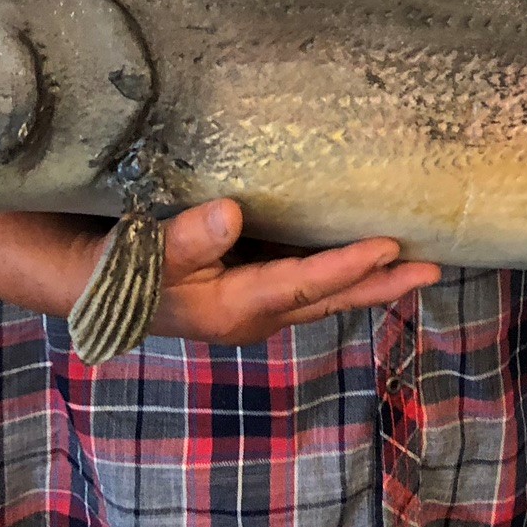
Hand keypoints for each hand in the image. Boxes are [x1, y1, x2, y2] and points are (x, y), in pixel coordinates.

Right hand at [132, 200, 441, 347]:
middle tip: (433, 268)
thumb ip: (188, 237)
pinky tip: (364, 250)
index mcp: (235, 308)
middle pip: (330, 298)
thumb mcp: (146, 254)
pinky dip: (341, 269)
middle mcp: (255, 314)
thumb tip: (231, 212)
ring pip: (324, 292)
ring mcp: (257, 303)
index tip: (390, 247)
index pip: (303, 284)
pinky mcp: (253, 287)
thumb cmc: (122, 270)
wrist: (93, 288)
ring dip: (369, 279)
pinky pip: (309, 280)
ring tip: (416, 261)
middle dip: (381, 283)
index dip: (348, 266)